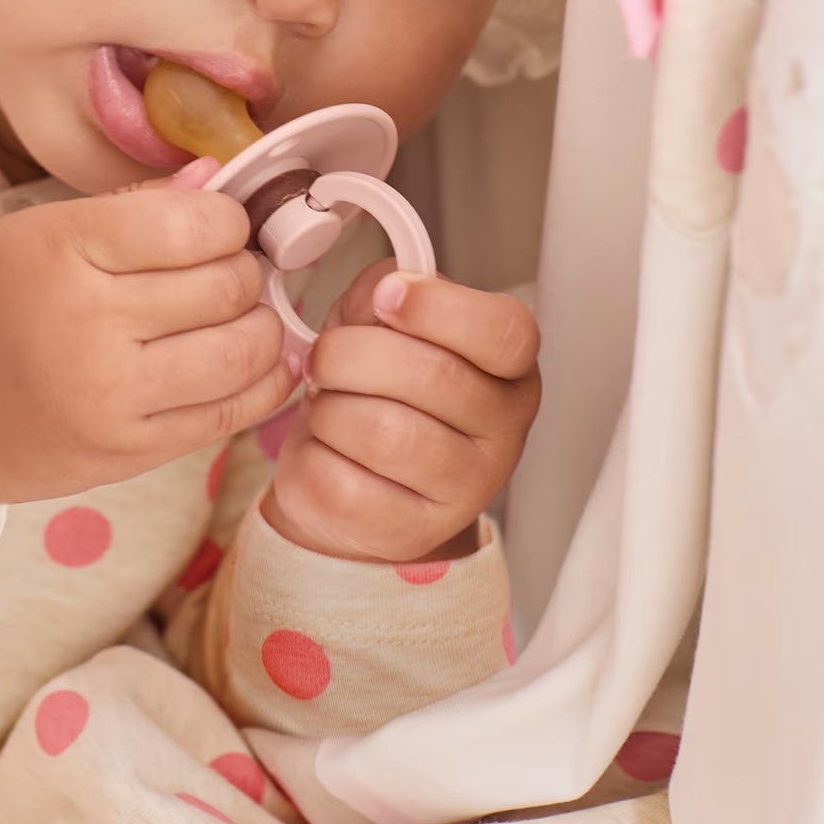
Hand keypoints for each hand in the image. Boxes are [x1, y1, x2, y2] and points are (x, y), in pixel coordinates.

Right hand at [0, 159, 296, 527]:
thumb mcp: (38, 231)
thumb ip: (133, 205)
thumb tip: (217, 179)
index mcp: (64, 251)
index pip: (192, 224)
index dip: (226, 219)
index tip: (218, 226)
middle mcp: (91, 324)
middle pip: (225, 285)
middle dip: (245, 270)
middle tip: (231, 270)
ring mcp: (114, 397)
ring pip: (242, 351)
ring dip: (262, 326)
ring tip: (244, 315)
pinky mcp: (131, 452)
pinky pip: (231, 413)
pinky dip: (265, 381)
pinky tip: (260, 361)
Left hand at [260, 257, 540, 563]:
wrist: (355, 475)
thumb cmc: (378, 388)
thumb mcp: (386, 321)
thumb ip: (387, 291)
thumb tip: (384, 291)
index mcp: (510, 369)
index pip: (505, 333)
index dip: (439, 308)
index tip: (388, 297)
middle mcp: (503, 431)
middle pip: (431, 376)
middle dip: (350, 353)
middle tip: (327, 356)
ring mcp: (464, 490)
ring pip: (382, 431)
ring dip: (329, 406)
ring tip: (328, 403)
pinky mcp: (409, 532)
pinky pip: (342, 484)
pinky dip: (313, 455)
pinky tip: (325, 449)